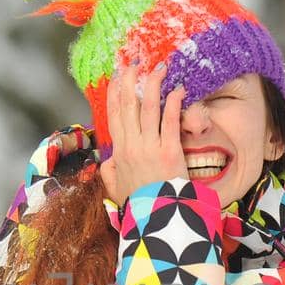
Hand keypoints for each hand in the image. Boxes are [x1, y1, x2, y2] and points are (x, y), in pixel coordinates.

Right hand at [97, 62, 187, 201]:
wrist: (156, 221)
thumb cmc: (140, 206)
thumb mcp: (116, 190)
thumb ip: (109, 174)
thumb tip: (106, 163)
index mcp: (119, 153)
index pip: (114, 116)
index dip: (114, 94)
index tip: (116, 77)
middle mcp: (131, 146)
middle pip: (128, 106)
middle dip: (130, 81)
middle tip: (135, 63)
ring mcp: (150, 147)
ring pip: (148, 108)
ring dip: (153, 85)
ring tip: (160, 67)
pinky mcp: (169, 151)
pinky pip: (170, 121)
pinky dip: (174, 103)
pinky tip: (178, 89)